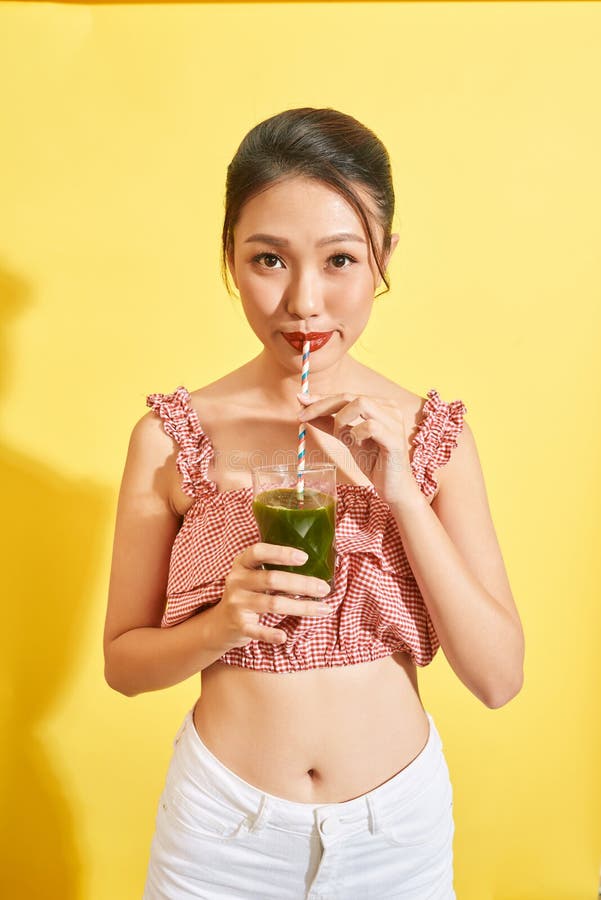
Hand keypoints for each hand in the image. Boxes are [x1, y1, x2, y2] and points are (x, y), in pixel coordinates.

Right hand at [209, 543, 332, 649]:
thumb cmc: (247, 594)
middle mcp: (236, 581)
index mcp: (242, 564)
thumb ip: (273, 569)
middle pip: (272, 579)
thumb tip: (315, 565)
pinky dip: (271, 634)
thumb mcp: (252, 576)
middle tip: (324, 588)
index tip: (304, 557)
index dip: (280, 553)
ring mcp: (236, 603)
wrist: (220, 624)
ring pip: (273, 604)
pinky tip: (284, 637)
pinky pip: (257, 631)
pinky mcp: (238, 625)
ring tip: (324, 608)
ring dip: (301, 607)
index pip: (258, 552)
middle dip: (302, 583)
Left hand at [297, 391, 419, 507]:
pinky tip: (357, 445)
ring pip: (361, 404)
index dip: (322, 398)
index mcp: (380, 404)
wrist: (393, 487)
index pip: (346, 395)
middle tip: (303, 416)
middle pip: (350, 396)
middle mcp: (390, 408)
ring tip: (343, 438)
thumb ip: (330, 424)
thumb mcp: (347, 439)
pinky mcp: (395, 438)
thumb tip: (306, 410)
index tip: (300, 401)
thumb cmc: (373, 461)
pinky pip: (370, 426)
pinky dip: (356, 434)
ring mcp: (395, 421)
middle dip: (322, 405)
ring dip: (342, 420)